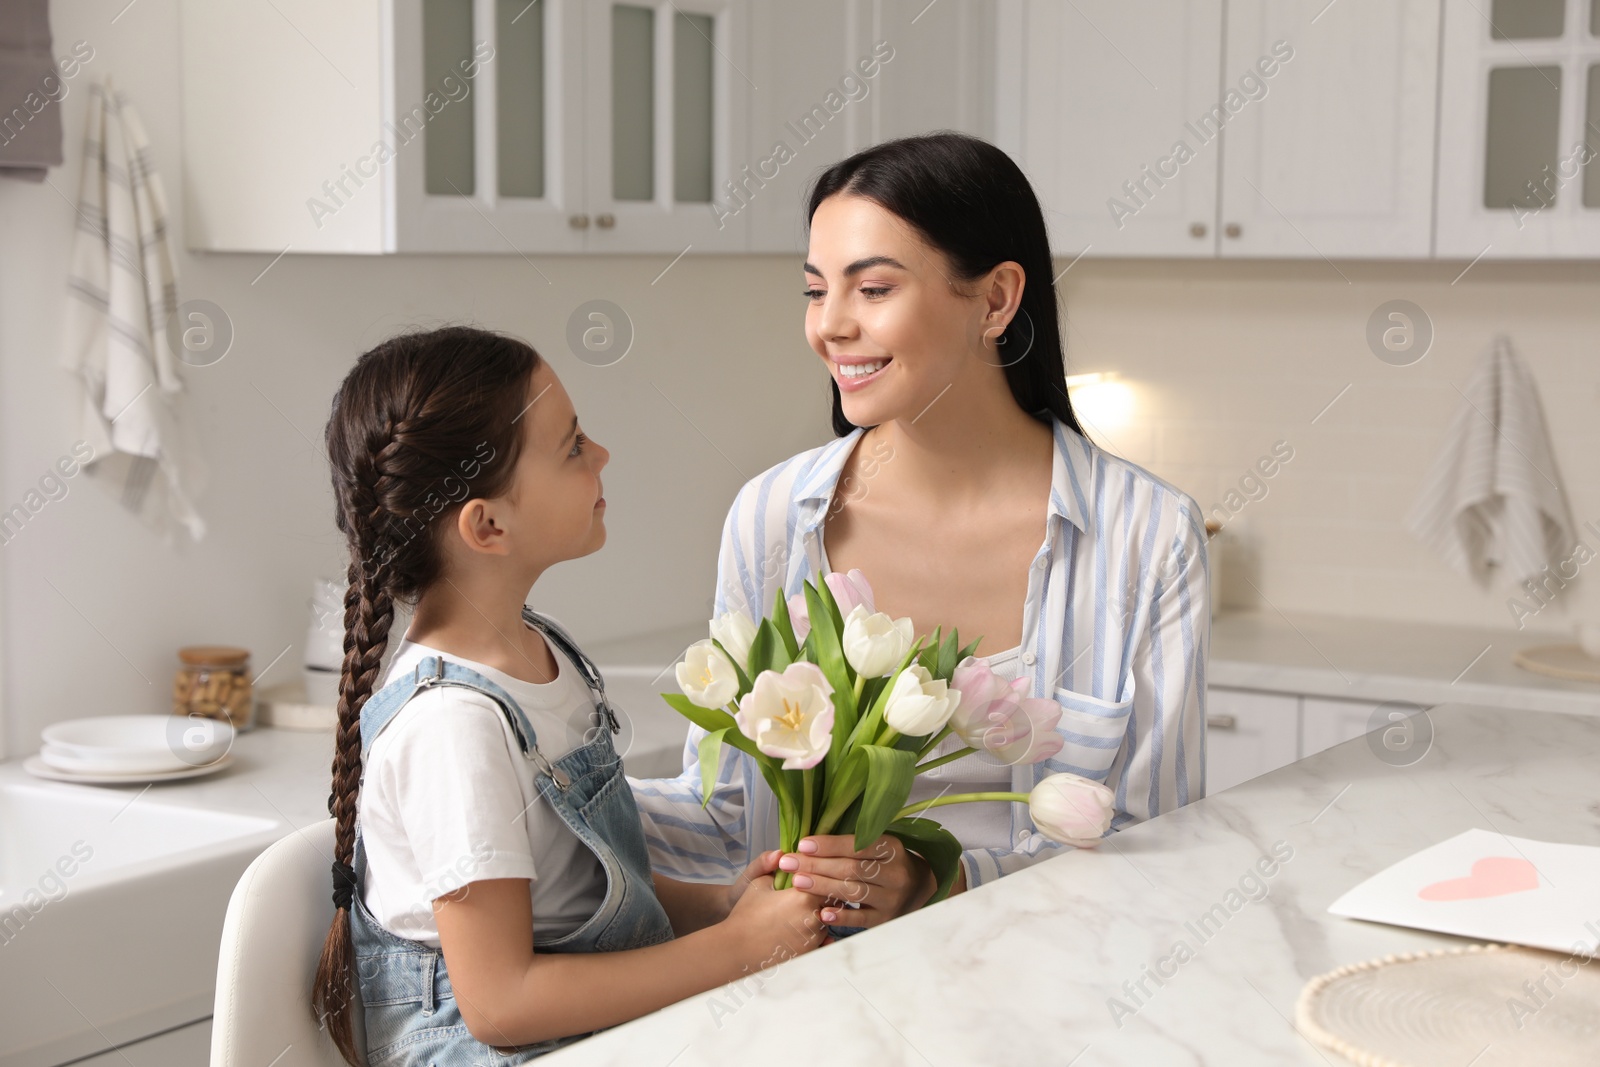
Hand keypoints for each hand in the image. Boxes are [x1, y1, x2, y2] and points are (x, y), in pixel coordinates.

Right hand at [724, 858, 826, 963]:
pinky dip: (815, 936)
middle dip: (824, 900)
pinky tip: (801, 932)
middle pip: (831, 905)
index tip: (813, 880)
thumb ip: (778, 868)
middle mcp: (814, 919)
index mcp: (804, 897)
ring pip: (827, 924)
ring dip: (820, 918)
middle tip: (812, 896)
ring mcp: (813, 940)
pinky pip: (821, 942)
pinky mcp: (808, 955)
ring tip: (802, 915)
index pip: (826, 883)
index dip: (821, 880)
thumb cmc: (746, 914)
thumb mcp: (759, 883)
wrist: (736, 949)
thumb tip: (785, 856)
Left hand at [778, 834, 953, 927]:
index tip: (803, 845)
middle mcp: (895, 873)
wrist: (918, 889)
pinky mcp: (886, 920)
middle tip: (790, 863)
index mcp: (893, 848)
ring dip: (822, 887)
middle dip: (817, 865)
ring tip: (797, 882)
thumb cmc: (887, 863)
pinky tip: (822, 912)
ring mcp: (892, 898)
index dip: (830, 845)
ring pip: (854, 892)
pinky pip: (862, 919)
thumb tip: (811, 841)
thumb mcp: (880, 846)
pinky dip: (842, 916)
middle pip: (852, 869)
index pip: (858, 845)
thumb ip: (853, 842)